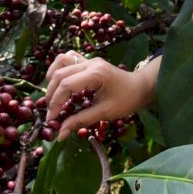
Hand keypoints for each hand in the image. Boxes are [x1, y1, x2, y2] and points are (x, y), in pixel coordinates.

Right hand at [44, 50, 160, 140]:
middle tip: (52, 113)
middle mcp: (91, 63)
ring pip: (61, 61)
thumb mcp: (104, 113)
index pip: (66, 85)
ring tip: (53, 96)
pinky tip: (59, 83)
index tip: (51, 120)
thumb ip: (80, 121)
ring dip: (52, 78)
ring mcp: (90, 60)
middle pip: (60, 74)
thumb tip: (60, 134)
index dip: (55, 103)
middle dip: (51, 94)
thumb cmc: (126, 100)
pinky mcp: (89, 61)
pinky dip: (60, 70)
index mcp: (96, 74)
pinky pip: (69, 59)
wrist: (140, 87)